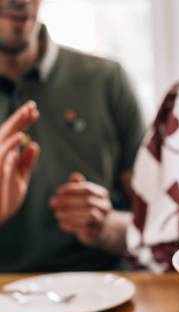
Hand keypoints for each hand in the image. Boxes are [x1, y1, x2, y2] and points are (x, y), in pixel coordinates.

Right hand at [0, 101, 39, 224]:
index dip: (23, 122)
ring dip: (15, 125)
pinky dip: (9, 145)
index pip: (13, 135)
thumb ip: (26, 163)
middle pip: (7, 132)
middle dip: (20, 118)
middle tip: (33, 106)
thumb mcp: (19, 179)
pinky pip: (0, 154)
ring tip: (29, 113)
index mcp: (4, 157)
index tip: (35, 112)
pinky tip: (21, 136)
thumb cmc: (2, 200)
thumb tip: (33, 144)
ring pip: (2, 138)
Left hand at [49, 172, 111, 245]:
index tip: (58, 192)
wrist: (100, 228)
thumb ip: (78, 185)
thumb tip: (74, 176)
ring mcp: (103, 220)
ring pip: (88, 216)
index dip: (72, 189)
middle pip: (87, 202)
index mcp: (102, 195)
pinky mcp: (97, 232)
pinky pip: (85, 229)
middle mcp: (105, 207)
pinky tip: (62, 224)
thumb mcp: (84, 195)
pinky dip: (72, 225)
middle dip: (68, 201)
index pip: (88, 189)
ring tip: (57, 214)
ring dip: (69, 214)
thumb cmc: (88, 208)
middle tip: (52, 203)